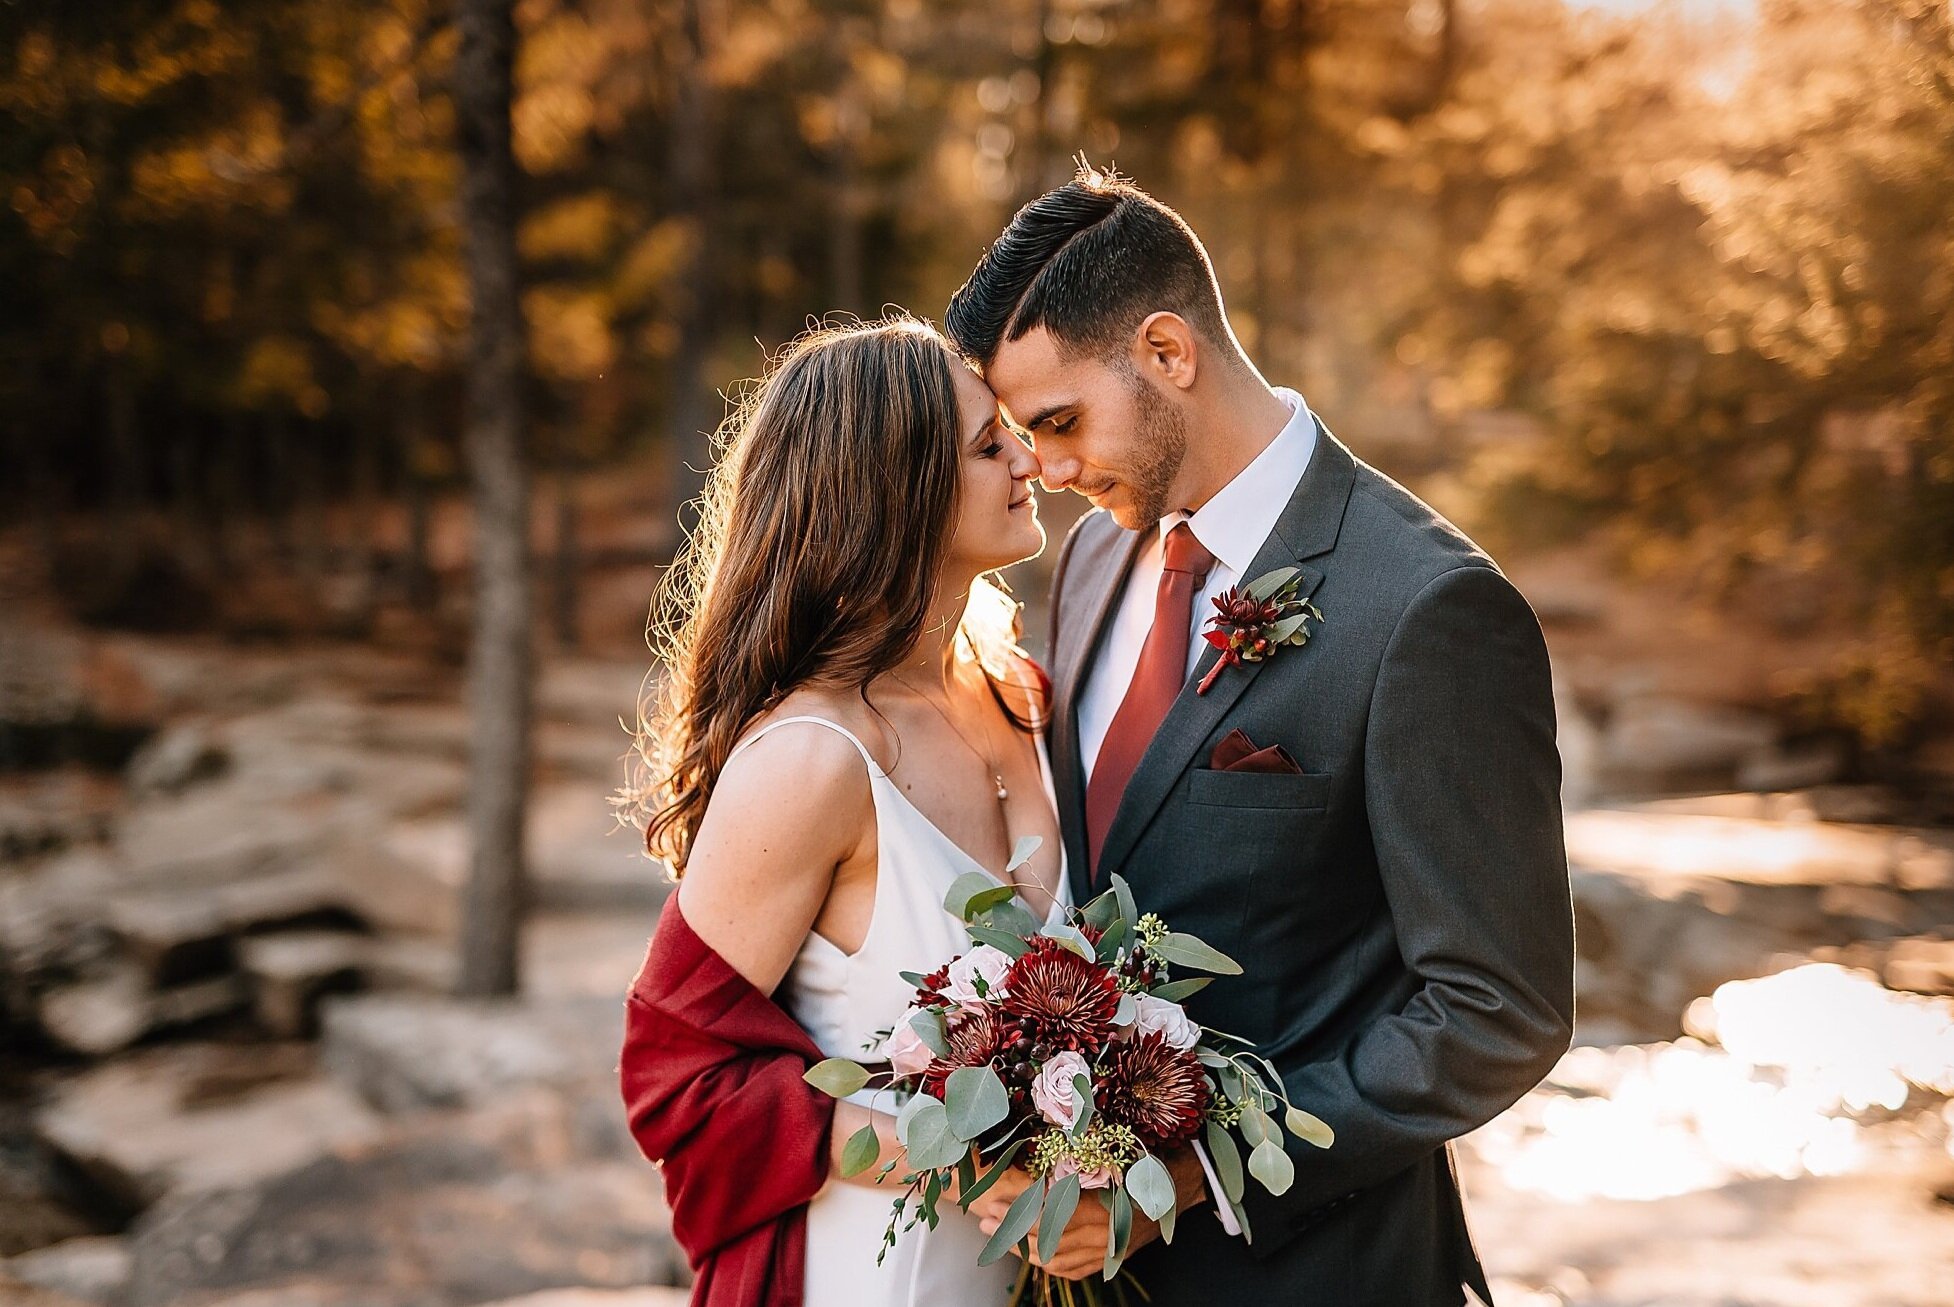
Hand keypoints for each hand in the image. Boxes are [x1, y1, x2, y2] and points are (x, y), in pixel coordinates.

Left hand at [968, 1150, 1209, 1281]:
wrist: (1182, 1182)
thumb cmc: (1143, 1159)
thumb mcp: (1108, 1154)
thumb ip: (1072, 1161)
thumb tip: (1027, 1155)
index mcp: (1103, 1207)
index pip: (1049, 1217)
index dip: (1018, 1213)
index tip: (993, 1202)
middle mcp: (1104, 1236)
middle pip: (1047, 1241)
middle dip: (1012, 1232)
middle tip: (985, 1221)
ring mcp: (1108, 1252)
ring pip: (1056, 1260)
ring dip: (1023, 1249)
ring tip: (998, 1236)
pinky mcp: (1110, 1259)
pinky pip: (1072, 1269)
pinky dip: (1047, 1263)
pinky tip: (1029, 1252)